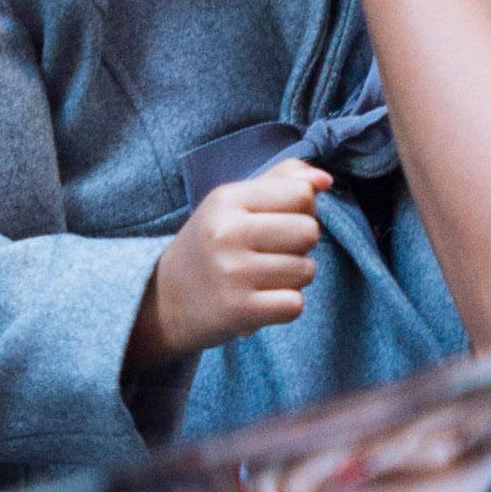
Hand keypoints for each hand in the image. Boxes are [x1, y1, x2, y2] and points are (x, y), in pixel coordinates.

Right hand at [125, 157, 326, 374]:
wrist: (164, 298)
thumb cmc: (211, 244)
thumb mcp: (234, 203)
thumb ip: (281, 181)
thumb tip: (326, 180)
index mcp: (227, 200)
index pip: (301, 193)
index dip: (304, 208)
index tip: (281, 220)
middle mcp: (227, 233)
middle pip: (309, 231)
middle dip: (301, 244)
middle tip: (273, 252)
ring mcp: (232, 274)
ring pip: (307, 270)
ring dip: (295, 277)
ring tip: (264, 277)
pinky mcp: (239, 311)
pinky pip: (295, 305)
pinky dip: (285, 305)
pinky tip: (262, 300)